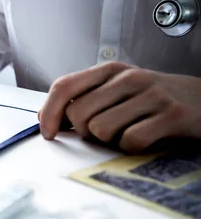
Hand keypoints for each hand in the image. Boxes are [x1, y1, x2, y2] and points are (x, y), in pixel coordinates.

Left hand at [38, 62, 200, 151]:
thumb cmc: (153, 100)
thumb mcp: (118, 90)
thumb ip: (85, 100)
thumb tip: (47, 119)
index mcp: (110, 70)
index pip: (64, 86)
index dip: (49, 112)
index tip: (48, 133)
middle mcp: (129, 77)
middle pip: (78, 114)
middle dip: (85, 132)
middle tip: (106, 132)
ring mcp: (151, 95)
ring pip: (100, 129)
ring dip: (110, 140)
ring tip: (128, 132)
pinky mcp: (171, 115)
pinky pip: (130, 141)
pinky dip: (132, 148)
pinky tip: (145, 139)